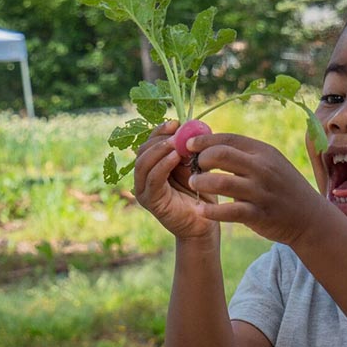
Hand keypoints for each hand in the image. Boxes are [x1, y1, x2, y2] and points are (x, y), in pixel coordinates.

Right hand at [134, 121, 218, 238]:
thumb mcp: (195, 166)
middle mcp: (143, 177)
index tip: (176, 123)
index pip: (150, 143)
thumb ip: (189, 151)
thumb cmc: (200, 194)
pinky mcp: (150, 201)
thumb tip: (190, 128)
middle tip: (176, 131)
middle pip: (143, 150)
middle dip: (159, 138)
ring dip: (159, 149)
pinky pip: (153, 178)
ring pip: (143, 163)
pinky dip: (162, 165)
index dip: (160, 131)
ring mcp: (144, 190)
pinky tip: (175, 157)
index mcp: (152, 167)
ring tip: (175, 143)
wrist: (204, 224)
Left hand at [185, 133, 326, 244]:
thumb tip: (210, 145)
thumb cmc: (282, 187)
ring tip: (194, 185)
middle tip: (194, 167)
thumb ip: (244, 155)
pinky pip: (228, 211)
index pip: (228, 139)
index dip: (204, 140)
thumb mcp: (270, 163)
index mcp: (263, 152)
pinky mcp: (258, 214)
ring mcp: (261, 192)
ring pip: (221, 182)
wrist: (309, 217)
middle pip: (221, 155)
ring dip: (201, 183)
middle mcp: (262, 168)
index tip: (188, 144)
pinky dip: (210, 211)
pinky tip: (201, 210)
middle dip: (201, 160)